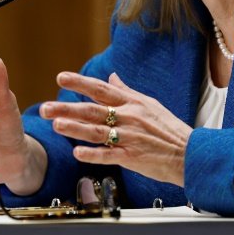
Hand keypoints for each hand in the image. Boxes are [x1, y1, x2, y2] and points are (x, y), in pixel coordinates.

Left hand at [39, 71, 192, 186]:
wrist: (189, 153)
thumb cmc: (169, 128)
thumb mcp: (149, 104)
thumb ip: (127, 91)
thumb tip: (112, 76)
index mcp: (131, 103)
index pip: (100, 89)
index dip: (80, 83)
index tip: (61, 77)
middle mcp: (128, 117)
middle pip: (92, 110)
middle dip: (66, 108)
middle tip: (44, 107)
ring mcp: (129, 137)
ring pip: (97, 131)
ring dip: (75, 128)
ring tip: (55, 125)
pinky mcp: (132, 157)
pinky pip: (108, 155)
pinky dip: (92, 154)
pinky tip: (77, 152)